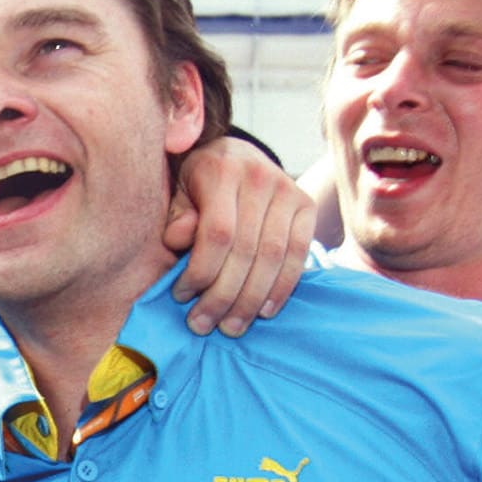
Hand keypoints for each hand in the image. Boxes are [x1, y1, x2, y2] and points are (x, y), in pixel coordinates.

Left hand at [165, 135, 315, 336]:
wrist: (233, 154)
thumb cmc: (195, 183)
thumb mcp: (175, 192)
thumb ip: (175, 216)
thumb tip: (179, 240)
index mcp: (220, 171)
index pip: (217, 233)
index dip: (200, 272)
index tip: (180, 297)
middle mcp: (259, 178)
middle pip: (246, 250)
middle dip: (224, 295)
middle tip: (203, 325)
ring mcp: (288, 190)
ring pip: (274, 257)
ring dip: (252, 299)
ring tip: (231, 326)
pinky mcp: (306, 205)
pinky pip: (299, 253)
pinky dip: (282, 287)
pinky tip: (264, 311)